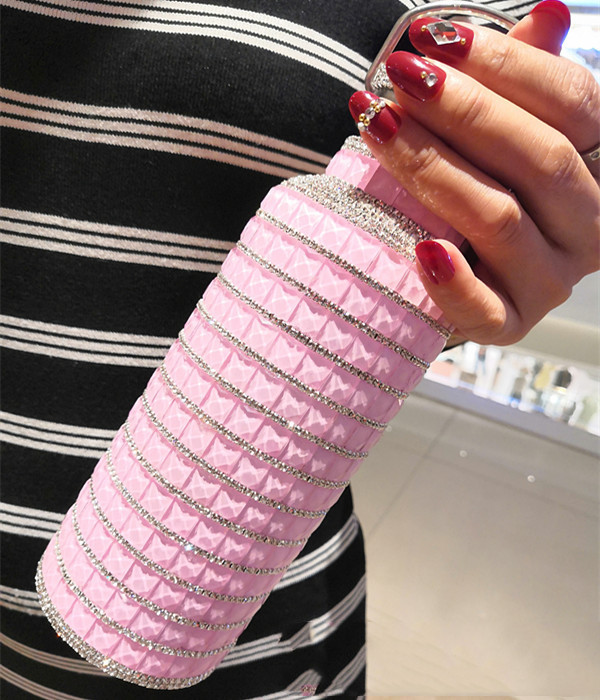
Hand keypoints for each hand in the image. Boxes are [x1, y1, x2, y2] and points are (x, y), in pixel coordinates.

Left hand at [349, 0, 599, 345]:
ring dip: (436, 169)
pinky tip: (420, 247)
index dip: (507, 65)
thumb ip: (524, 82)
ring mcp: (552, 278)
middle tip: (402, 79)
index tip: (435, 38)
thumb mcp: (506, 131)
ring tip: (381, 127)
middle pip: (541, 158)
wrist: (465, 266)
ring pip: (502, 219)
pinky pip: (485, 308)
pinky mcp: (510, 321)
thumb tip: (547, 15)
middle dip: (465, 111)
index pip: (574, 102)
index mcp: (599, 165)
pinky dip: (452, 280)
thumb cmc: (483, 184)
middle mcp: (589, 223)